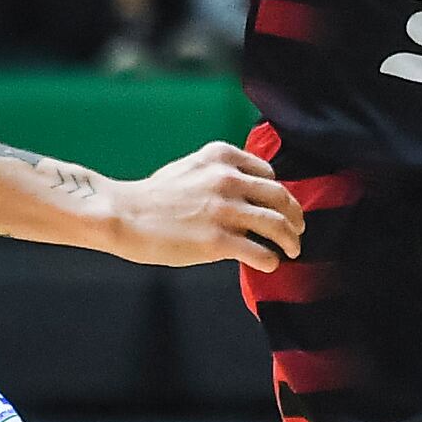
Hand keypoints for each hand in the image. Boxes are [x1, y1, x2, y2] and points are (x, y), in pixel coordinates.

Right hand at [102, 142, 305, 270]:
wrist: (122, 214)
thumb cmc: (152, 196)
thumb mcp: (190, 168)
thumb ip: (220, 174)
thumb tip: (247, 193)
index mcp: (222, 157)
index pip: (268, 174)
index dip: (279, 193)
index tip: (281, 206)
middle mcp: (228, 179)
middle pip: (280, 197)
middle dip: (295, 216)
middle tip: (298, 230)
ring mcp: (224, 210)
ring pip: (277, 225)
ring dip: (291, 240)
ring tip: (293, 250)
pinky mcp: (218, 240)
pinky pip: (259, 252)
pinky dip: (270, 260)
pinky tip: (270, 264)